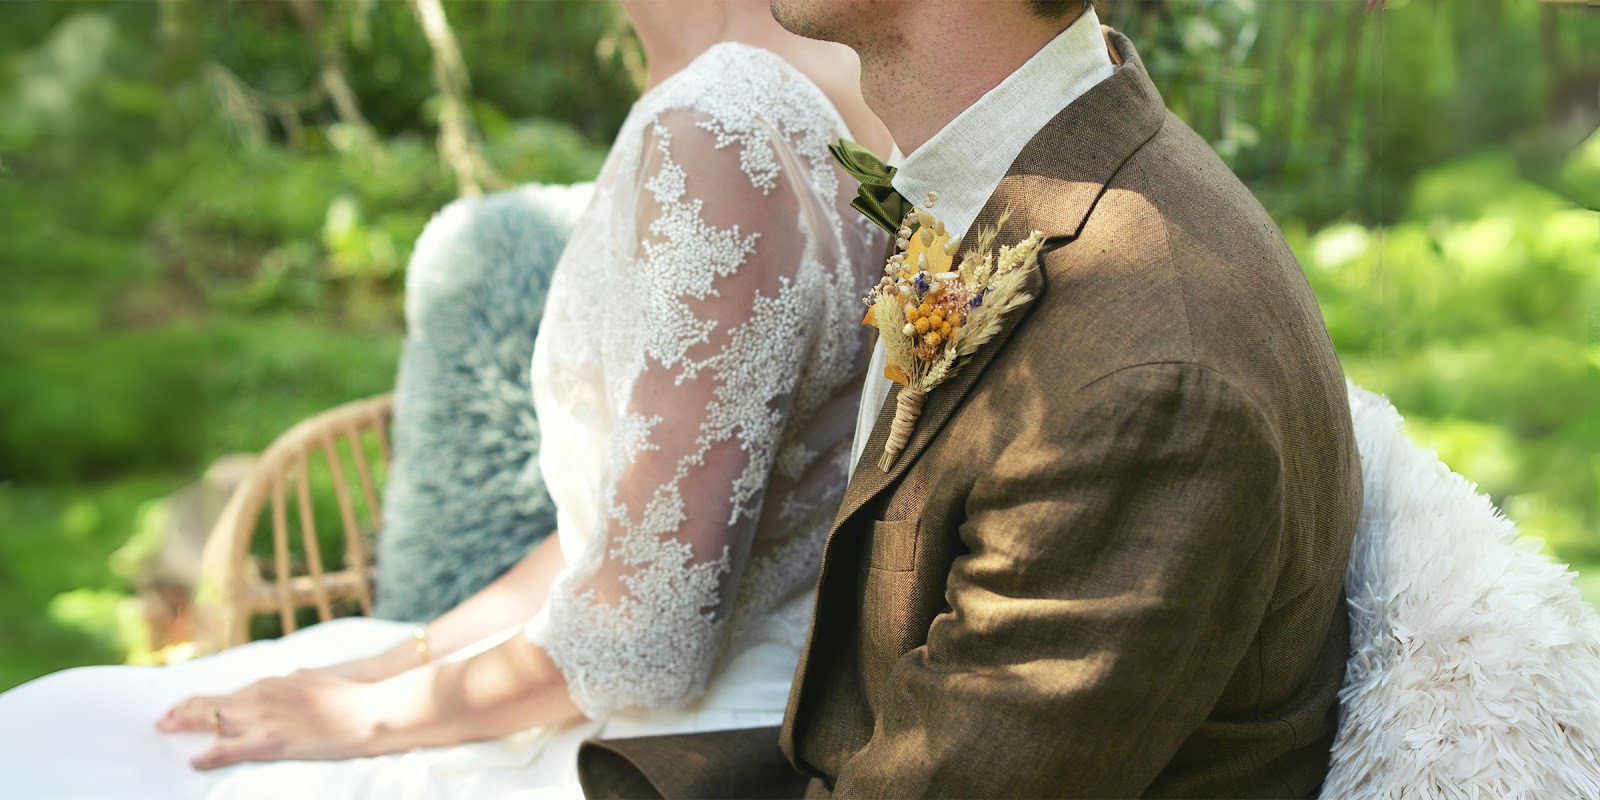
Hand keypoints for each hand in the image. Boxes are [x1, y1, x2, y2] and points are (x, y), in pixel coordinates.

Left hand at [156, 669, 387, 769]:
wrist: (367, 711)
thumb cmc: (348, 697)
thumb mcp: (315, 681)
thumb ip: (294, 683)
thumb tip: (286, 680)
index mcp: (273, 684)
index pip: (227, 692)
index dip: (202, 700)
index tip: (184, 706)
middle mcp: (261, 697)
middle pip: (212, 703)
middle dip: (184, 711)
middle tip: (162, 720)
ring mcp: (264, 719)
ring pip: (213, 722)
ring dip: (187, 726)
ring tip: (167, 731)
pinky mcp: (271, 741)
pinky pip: (229, 750)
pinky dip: (209, 756)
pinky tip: (195, 762)